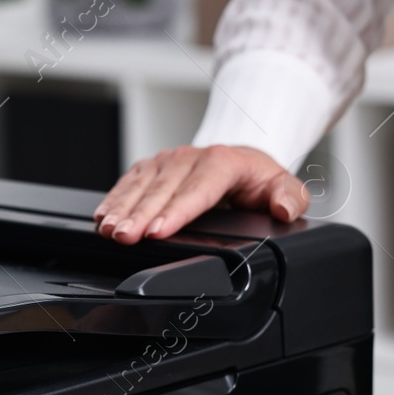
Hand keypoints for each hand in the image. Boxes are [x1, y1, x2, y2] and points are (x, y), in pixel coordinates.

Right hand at [94, 145, 309, 243]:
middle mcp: (191, 157)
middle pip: (162, 189)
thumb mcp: (283, 186)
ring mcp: (168, 162)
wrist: (240, 159)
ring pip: (141, 186)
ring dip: (122, 209)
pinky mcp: (152, 168)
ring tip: (109, 230)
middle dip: (140, 215)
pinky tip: (103, 217)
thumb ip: (290, 198)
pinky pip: (129, 183)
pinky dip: (114, 200)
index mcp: (223, 161)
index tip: (158, 231)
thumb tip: (283, 208)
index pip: (197, 189)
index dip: (176, 211)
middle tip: (125, 237)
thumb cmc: (257, 178)